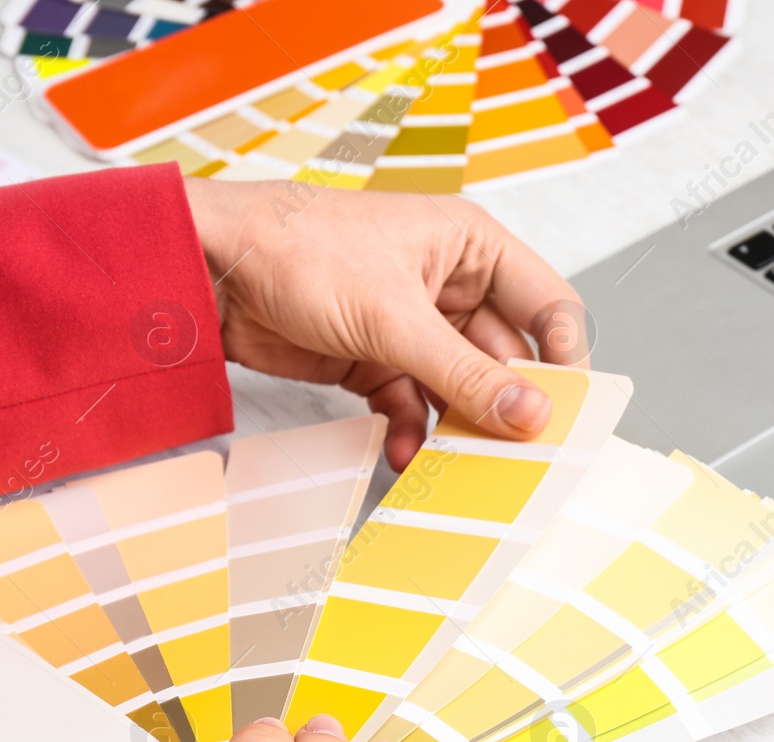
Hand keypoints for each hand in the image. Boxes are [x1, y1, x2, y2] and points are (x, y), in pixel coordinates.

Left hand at [184, 178, 589, 470]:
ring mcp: (413, 322)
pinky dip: (414, 429)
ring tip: (463, 463)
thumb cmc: (297, 251)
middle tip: (518, 451)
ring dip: (459, 425)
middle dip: (507, 404)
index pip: (547, 305)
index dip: (564, 358)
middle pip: (505, 355)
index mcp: (471, 247)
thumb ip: (465, 374)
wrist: (206, 269)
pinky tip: (407, 452)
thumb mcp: (393, 318)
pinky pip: (415, 401)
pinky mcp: (376, 356)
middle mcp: (449, 282)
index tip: (567, 411)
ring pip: (460, 385)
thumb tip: (532, 415)